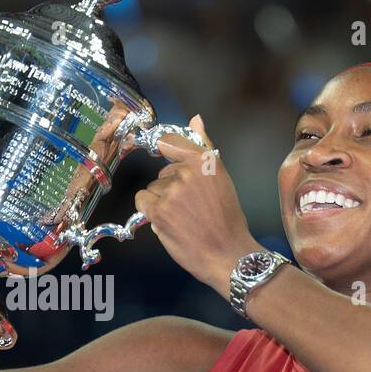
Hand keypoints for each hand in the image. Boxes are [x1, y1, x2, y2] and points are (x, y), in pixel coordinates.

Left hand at [132, 115, 260, 296]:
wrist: (227, 254)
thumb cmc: (227, 220)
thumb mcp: (221, 178)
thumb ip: (204, 147)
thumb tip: (195, 118)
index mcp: (205, 161)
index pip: (172, 143)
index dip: (169, 156)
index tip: (174, 170)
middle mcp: (187, 172)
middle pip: (163, 174)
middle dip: (172, 188)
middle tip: (192, 208)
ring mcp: (171, 191)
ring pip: (153, 189)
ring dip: (162, 203)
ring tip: (184, 219)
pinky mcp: (158, 211)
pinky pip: (143, 201)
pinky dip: (150, 211)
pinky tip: (169, 222)